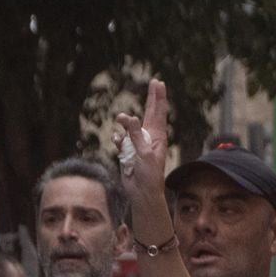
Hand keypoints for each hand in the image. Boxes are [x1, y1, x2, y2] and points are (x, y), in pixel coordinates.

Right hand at [113, 79, 172, 224]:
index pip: (158, 113)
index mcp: (157, 137)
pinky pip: (120, 140)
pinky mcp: (127, 152)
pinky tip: (117, 140)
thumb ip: (136, 135)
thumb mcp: (145, 154)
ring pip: (130, 126)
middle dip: (152, 98)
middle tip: (155, 83)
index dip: (158, 97)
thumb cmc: (149, 176)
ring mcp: (138, 144)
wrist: (142, 194)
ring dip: (125, 122)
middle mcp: (148, 137)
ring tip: (120, 118)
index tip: (159, 83)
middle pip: (149, 113)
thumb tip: (129, 118)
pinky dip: (118, 139)